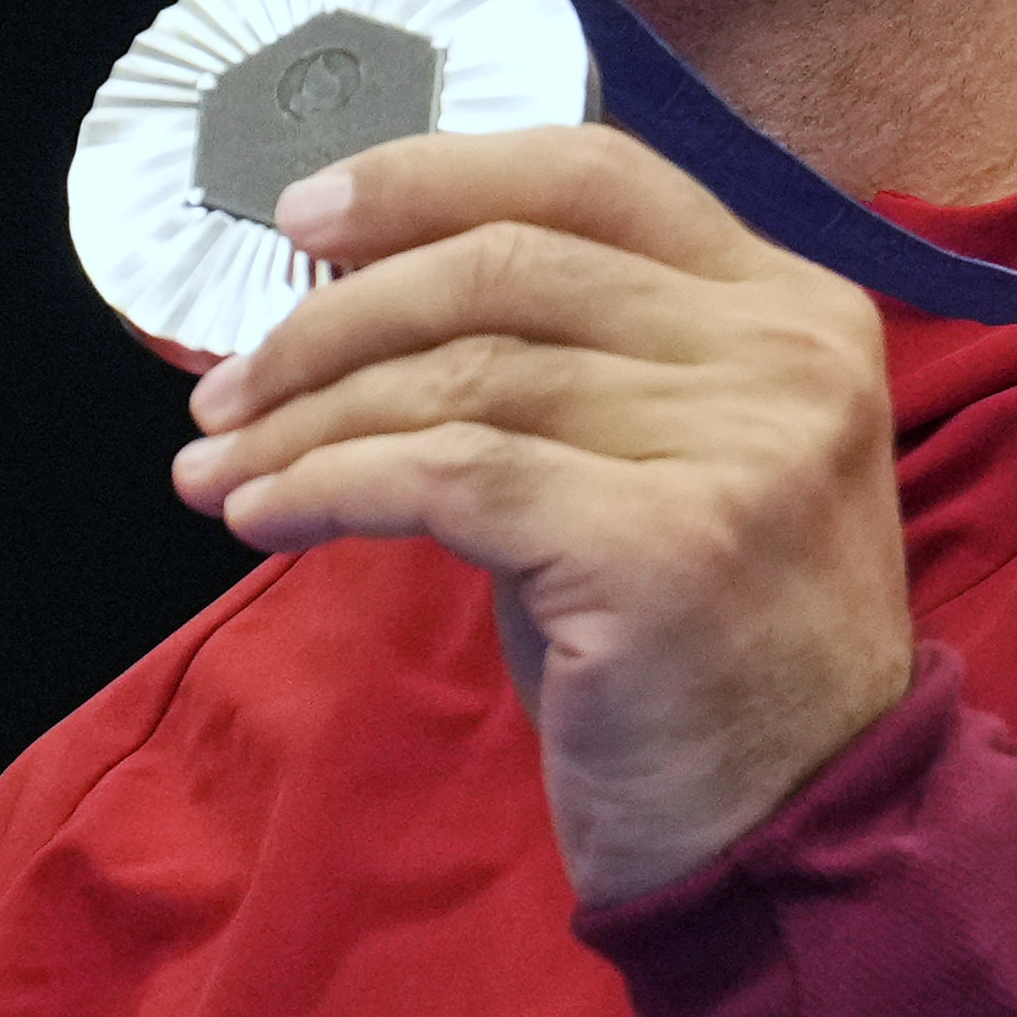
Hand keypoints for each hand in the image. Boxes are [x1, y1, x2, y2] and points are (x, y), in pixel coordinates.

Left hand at [168, 130, 923, 908]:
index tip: (301, 216)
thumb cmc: (696, 665)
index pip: (590, 173)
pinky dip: (330, 488)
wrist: (798, 843)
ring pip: (462, 374)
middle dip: (333, 317)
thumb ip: (561, 365)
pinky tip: (265, 520)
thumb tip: (352, 301)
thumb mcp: (655, 471)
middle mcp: (783, 355)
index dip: (428, 177)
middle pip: (505, 263)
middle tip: (228, 387)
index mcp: (792, 307)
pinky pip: (447, 477)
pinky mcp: (666, 544)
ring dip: (306, 422)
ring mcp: (739, 445)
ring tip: (217, 470)